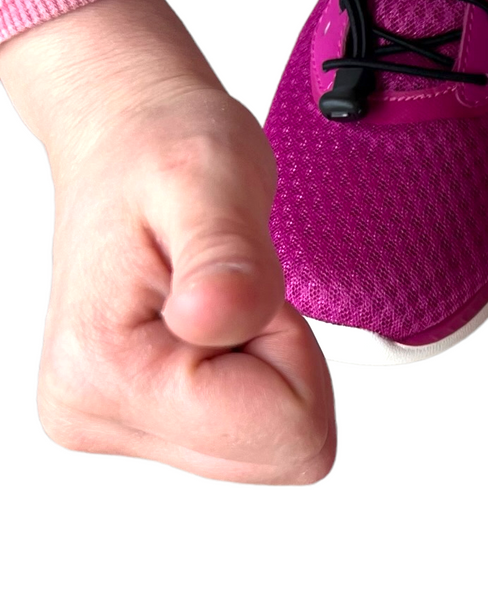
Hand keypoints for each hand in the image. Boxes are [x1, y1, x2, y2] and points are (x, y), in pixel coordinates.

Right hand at [0, 0, 334, 482]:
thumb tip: (216, 318)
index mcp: (106, 373)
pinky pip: (255, 437)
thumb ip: (228, 257)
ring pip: (273, 449)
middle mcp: (96, 415)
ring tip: (217, 300)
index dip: (290, 347)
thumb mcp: (214, 178)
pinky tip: (209, 324)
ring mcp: (116, 425)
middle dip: (284, 366)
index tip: (240, 285)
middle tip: (233, 291)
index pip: (287, 428)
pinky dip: (255, 378)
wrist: (122, 137)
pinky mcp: (143, 424)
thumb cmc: (164, 149)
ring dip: (270, 371)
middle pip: (283, 452)